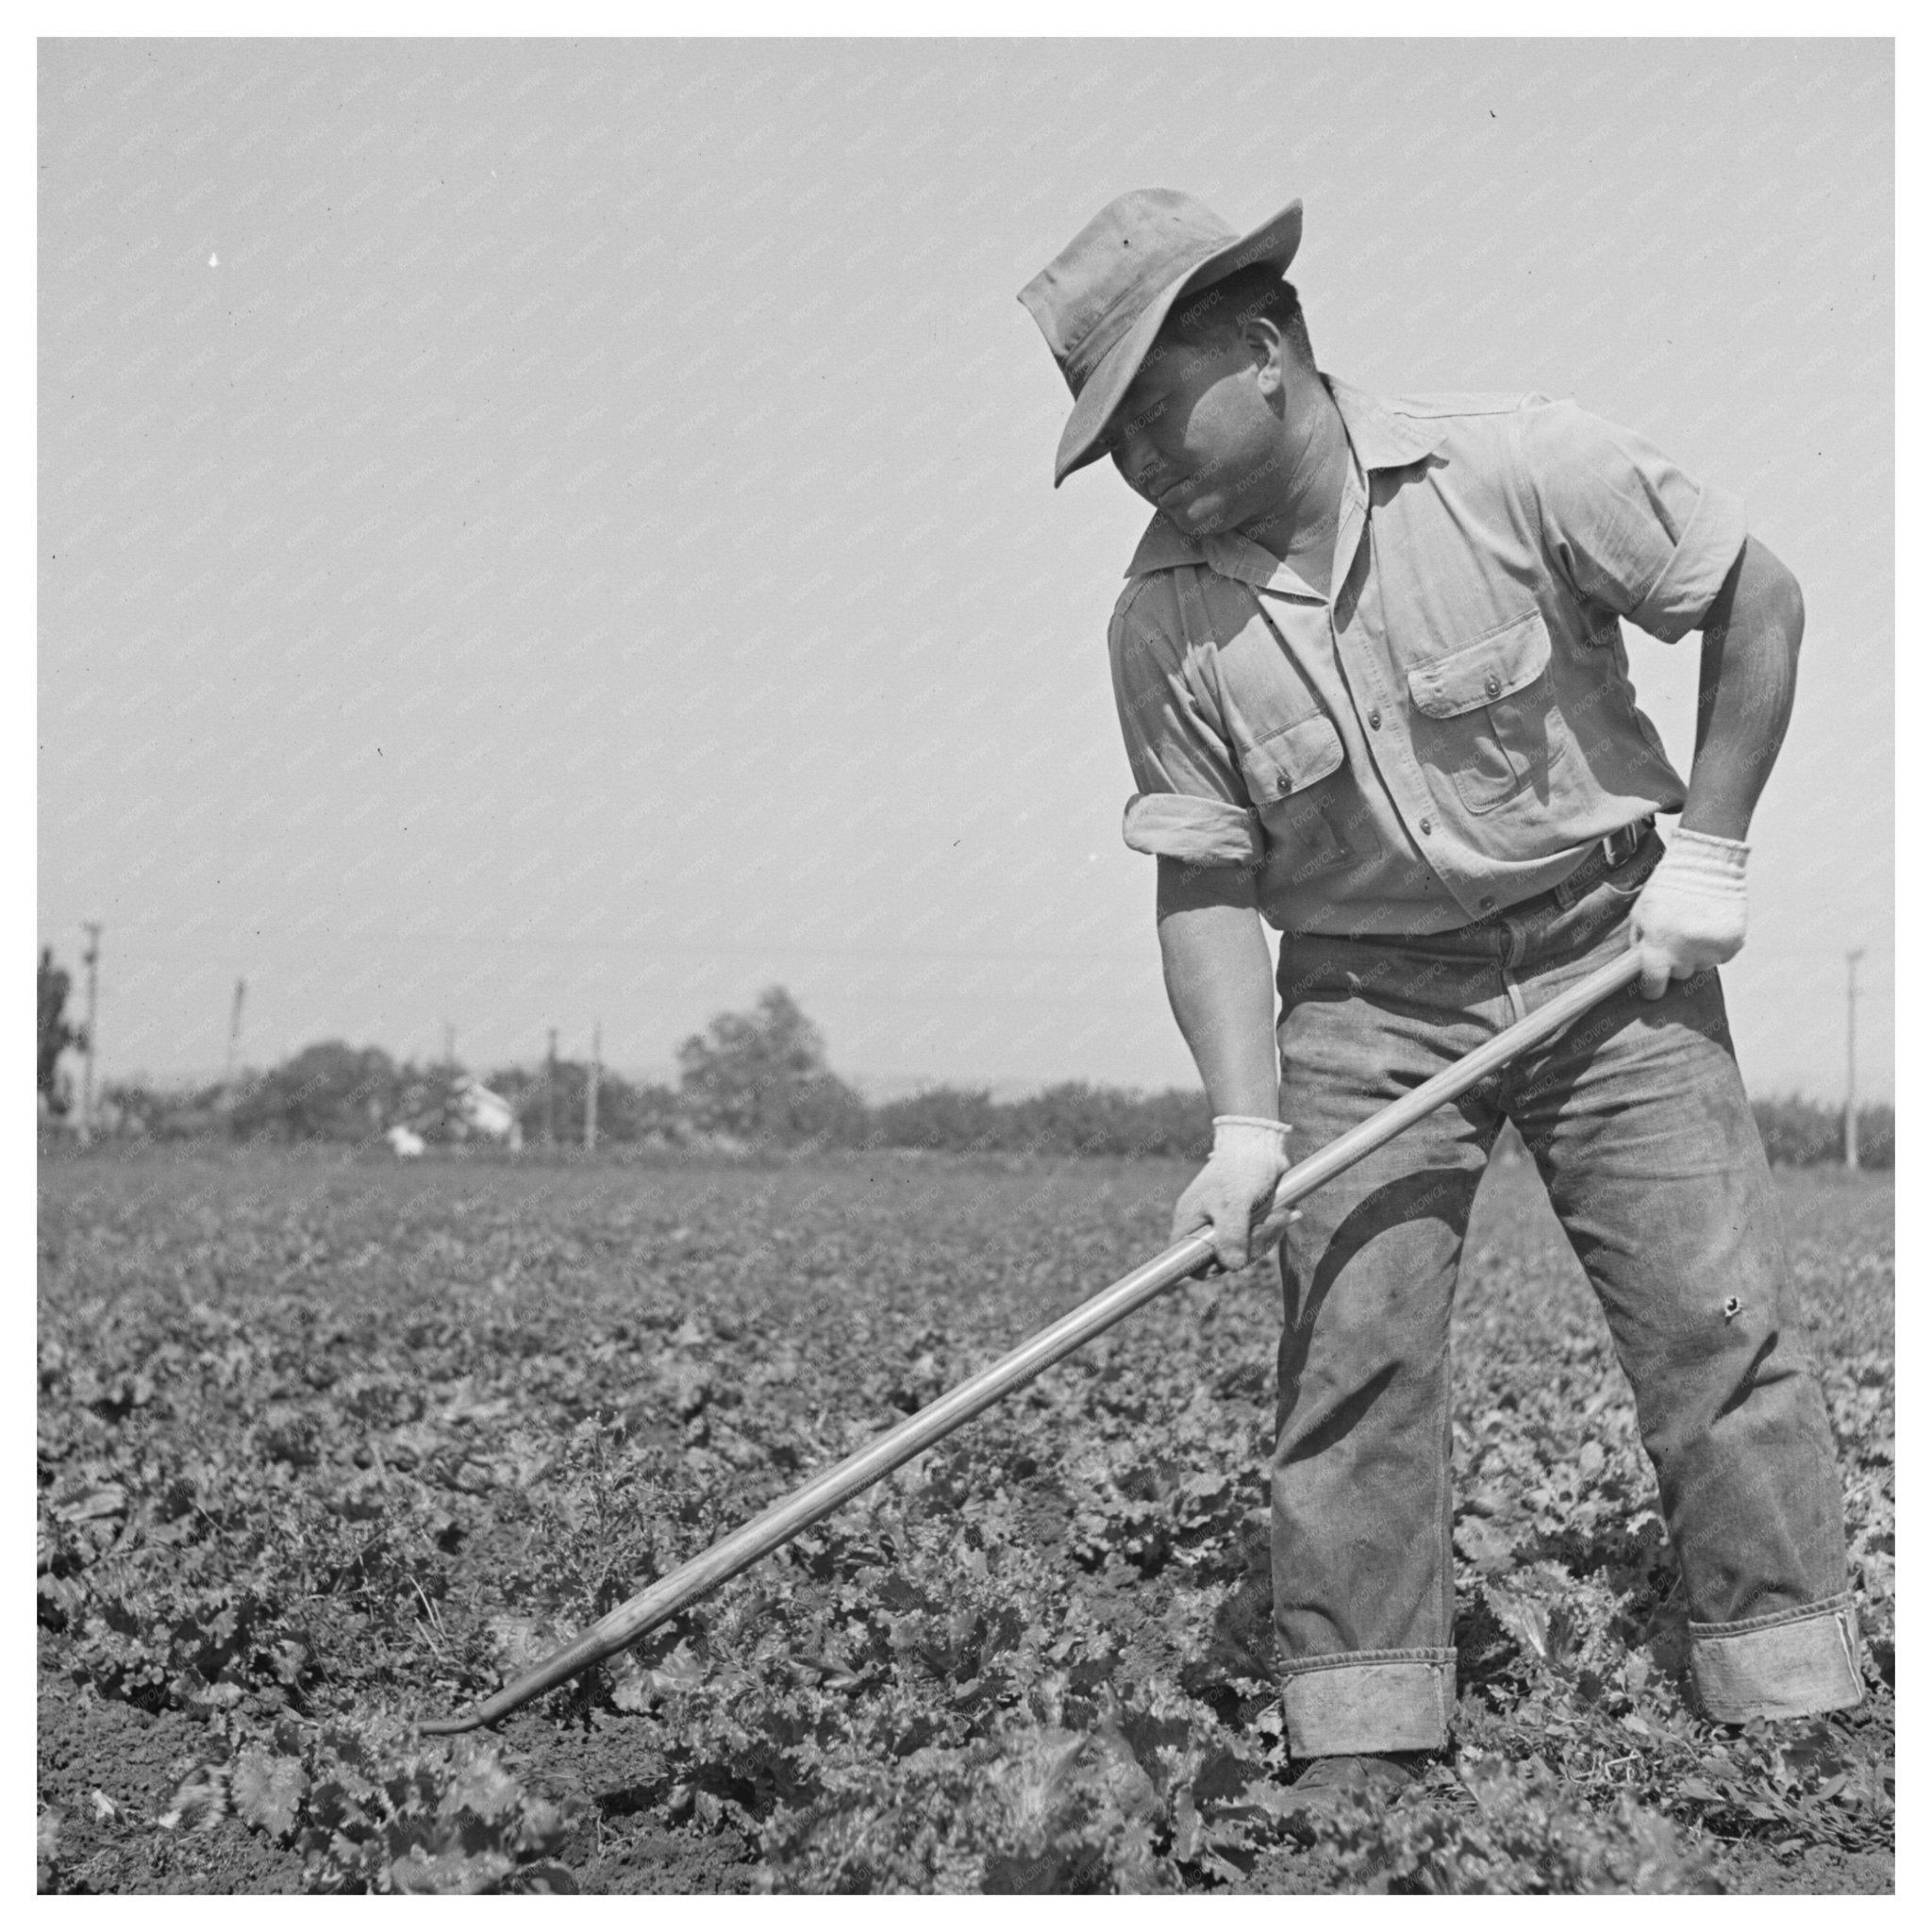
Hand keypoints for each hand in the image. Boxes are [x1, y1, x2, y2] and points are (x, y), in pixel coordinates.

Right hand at [1171, 1116, 1300, 1271]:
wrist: (1261, 1141)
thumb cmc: (1242, 1169)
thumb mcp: (1235, 1204)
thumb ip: (1231, 1237)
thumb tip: (1233, 1266)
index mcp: (1191, 1220)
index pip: (1185, 1259)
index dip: (1205, 1267)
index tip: (1229, 1260)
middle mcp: (1205, 1223)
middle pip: (1223, 1258)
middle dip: (1250, 1247)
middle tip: (1266, 1226)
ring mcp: (1225, 1221)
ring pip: (1244, 1248)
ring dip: (1267, 1235)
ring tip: (1282, 1214)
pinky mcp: (1245, 1217)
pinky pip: (1257, 1235)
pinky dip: (1273, 1227)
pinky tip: (1287, 1213)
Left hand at [1629, 829, 1748, 999]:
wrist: (1705, 865)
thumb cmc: (1667, 888)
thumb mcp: (1640, 914)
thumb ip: (1639, 942)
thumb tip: (1640, 966)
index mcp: (1659, 946)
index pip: (1654, 984)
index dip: (1652, 988)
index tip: (1652, 988)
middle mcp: (1686, 952)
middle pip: (1679, 973)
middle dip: (1675, 960)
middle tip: (1675, 937)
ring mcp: (1712, 948)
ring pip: (1702, 965)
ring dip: (1697, 952)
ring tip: (1695, 925)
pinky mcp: (1733, 943)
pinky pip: (1722, 956)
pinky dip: (1717, 945)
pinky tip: (1711, 925)